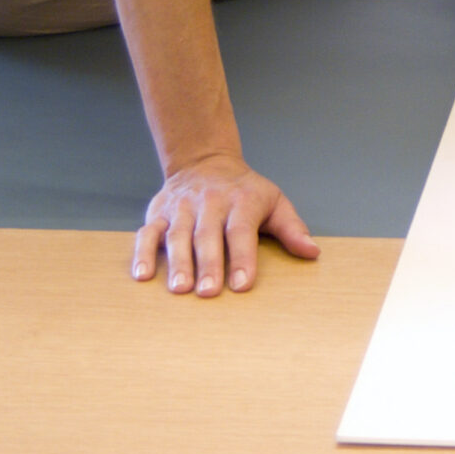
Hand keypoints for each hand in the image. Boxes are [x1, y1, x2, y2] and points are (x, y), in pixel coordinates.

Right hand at [130, 153, 319, 296]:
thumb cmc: (245, 191)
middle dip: (208, 265)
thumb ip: (291, 228)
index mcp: (242, 201)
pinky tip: (142, 276)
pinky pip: (147, 233)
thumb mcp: (274, 201)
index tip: (242, 284)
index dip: (242, 257)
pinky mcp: (158, 213)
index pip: (241, 231)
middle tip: (208, 293)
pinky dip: (142, 253)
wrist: (205, 161)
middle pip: (207, 235)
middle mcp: (210, 203)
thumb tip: (312, 252)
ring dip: (177, 263)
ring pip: (177, 235)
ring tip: (179, 289)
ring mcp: (181, 208)